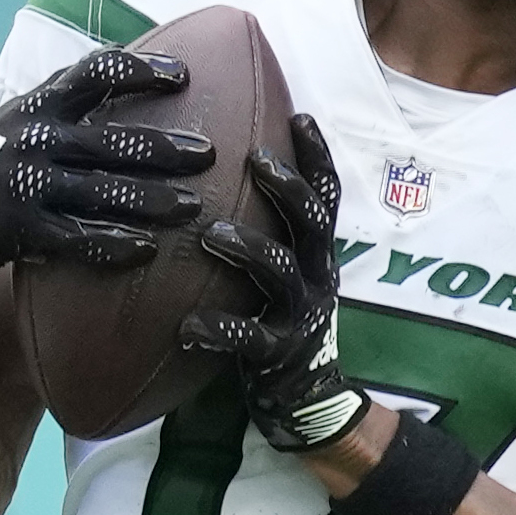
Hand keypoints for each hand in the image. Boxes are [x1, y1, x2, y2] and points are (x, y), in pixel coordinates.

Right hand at [0, 48, 211, 323]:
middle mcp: (36, 140)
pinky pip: (79, 238)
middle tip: (209, 155)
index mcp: (41, 103)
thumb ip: (74, 94)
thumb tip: (144, 66)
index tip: (184, 75)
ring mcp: (30, 186)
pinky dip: (115, 244)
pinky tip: (148, 249)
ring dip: (154, 201)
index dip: (142, 70)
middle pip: (113, 142)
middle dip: (167, 149)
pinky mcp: (25, 230)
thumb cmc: (4, 151)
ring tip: (192, 207)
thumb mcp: (28, 111)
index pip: (96, 73)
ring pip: (104, 193)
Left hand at [182, 112, 364, 450]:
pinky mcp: (277, 356)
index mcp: (318, 253)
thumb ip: (271, 229)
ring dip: (248, 249)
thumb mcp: (287, 270)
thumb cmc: (278, 319)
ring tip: (210, 234)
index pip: (328, 195)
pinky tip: (188, 324)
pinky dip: (219, 329)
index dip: (319, 156)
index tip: (300, 116)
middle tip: (254, 159)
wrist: (305, 398)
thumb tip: (232, 168)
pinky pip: (249, 340)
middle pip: (314, 223)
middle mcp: (318, 277)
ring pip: (281, 274)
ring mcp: (300, 317)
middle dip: (287, 188)